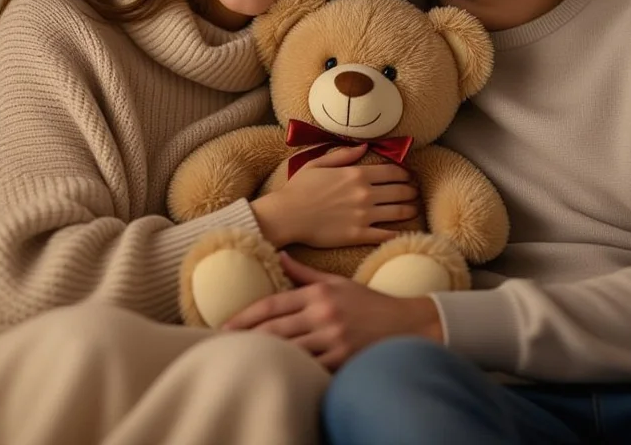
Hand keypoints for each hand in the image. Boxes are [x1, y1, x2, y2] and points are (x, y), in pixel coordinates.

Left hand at [224, 253, 443, 369]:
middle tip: (222, 346)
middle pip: (274, 329)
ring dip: (263, 356)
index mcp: (318, 294)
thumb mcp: (338, 283)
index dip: (245, 316)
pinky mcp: (343, 359)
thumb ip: (306, 274)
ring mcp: (333, 338)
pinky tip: (275, 374)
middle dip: (245, 338)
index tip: (224, 326)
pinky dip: (291, 371)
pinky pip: (310, 368)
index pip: (272, 304)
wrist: (408, 324)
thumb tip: (281, 256)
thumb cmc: (369, 304)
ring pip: (288, 350)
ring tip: (241, 360)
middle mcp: (323, 314)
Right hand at [251, 144, 418, 248]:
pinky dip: (399, 233)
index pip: (393, 172)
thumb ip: (343, 154)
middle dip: (411, 191)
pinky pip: (386, 235)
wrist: (286, 216)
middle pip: (400, 191)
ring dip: (410, 210)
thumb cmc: (298, 189)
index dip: (405, 174)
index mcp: (356, 174)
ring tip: (413, 209)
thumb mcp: (318, 163)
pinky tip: (404, 232)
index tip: (408, 176)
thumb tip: (363, 146)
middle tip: (414, 192)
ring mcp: (364, 215)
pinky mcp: (359, 235)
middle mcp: (365, 193)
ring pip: (399, 212)